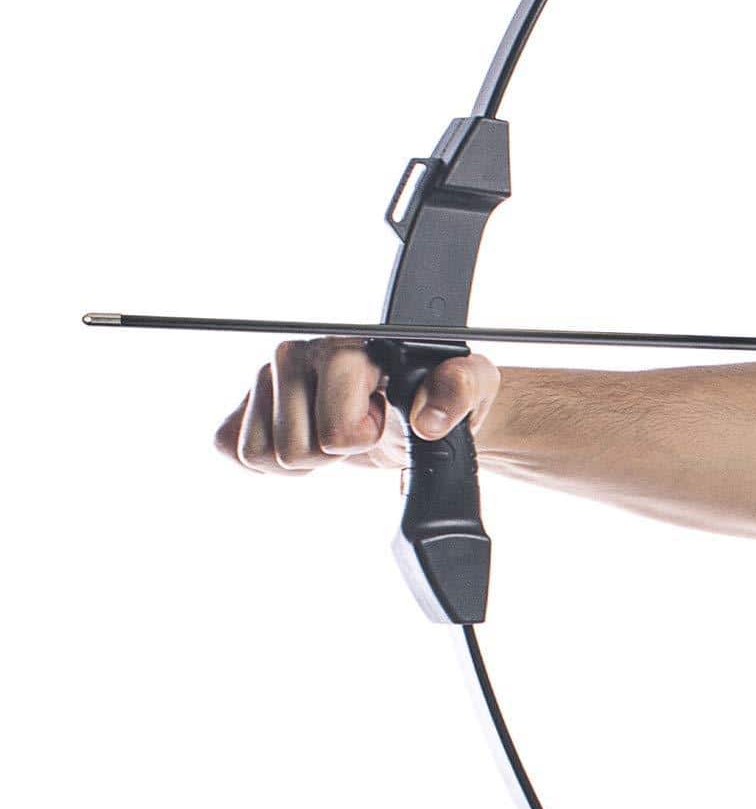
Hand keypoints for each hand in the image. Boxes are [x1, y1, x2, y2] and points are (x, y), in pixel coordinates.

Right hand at [213, 337, 502, 475]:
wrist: (413, 411)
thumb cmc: (437, 394)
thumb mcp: (469, 387)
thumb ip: (460, 389)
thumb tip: (428, 419)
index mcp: (347, 346)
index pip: (332, 426)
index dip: (360, 437)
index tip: (381, 419)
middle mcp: (298, 352)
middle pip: (292, 447)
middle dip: (331, 454)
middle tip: (357, 430)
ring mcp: (267, 376)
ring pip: (259, 453)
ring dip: (303, 460)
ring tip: (332, 435)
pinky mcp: (247, 402)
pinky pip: (233, 449)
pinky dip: (270, 463)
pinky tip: (305, 440)